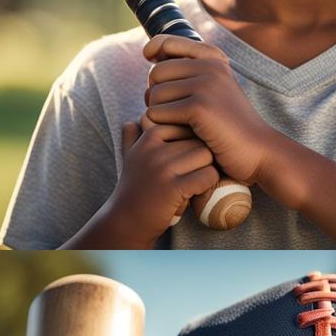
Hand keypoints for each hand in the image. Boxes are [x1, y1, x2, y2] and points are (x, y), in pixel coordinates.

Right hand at [91, 118, 219, 245]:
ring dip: (205, 172)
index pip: (189, 126)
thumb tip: (141, 113)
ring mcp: (163, 167)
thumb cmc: (135, 187)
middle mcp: (154, 148)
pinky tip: (192, 193)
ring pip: (207, 156)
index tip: (180, 164)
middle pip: (201, 141)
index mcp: (148, 136)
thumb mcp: (131, 156)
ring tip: (189, 185)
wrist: (126, 221)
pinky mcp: (173, 187)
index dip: (192, 146)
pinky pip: (209, 175)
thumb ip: (135, 134)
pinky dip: (207, 185)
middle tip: (187, 177)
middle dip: (201, 160)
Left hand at [142, 36, 273, 185]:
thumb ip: (187, 73)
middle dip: (157, 95)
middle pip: (156, 73)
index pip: (167, 42)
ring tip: (182, 127)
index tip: (149, 59)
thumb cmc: (230, 126)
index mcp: (215, 60)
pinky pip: (157, 113)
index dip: (153, 50)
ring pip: (154, 95)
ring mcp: (206, 86)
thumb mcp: (213, 91)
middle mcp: (211, 67)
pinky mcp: (199, 107)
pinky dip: (164, 128)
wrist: (259, 152)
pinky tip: (183, 136)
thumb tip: (150, 59)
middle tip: (173, 114)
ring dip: (160, 115)